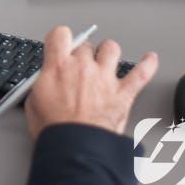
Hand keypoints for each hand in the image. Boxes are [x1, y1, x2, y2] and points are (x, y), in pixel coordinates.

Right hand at [24, 25, 158, 139]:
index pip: (60, 34)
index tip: (61, 43)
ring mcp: (105, 79)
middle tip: (80, 65)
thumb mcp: (34, 102)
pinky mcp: (123, 94)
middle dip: (83, 53)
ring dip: (108, 52)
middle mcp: (83, 67)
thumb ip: (42, 83)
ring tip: (106, 58)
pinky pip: (141, 73)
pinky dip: (147, 65)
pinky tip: (150, 59)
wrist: (75, 149)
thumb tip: (44, 79)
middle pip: (86, 44)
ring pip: (111, 49)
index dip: (60, 38)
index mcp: (59, 66)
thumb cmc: (55, 130)